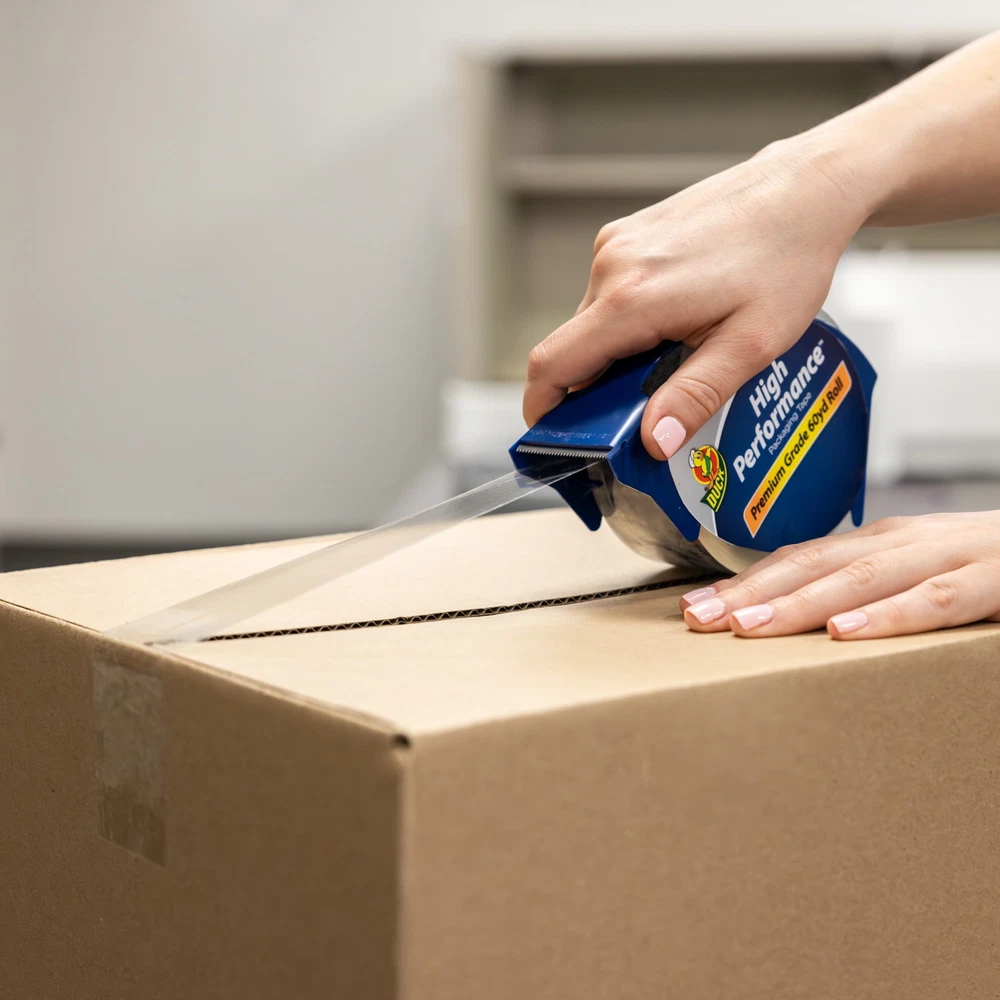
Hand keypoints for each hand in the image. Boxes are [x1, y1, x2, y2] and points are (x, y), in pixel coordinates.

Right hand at [522, 139, 870, 460]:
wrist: (806, 189)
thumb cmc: (787, 257)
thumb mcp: (751, 343)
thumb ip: (695, 395)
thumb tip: (653, 441)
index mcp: (632, 297)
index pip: (552, 364)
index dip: (542, 408)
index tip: (552, 437)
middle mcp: (612, 265)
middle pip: (571, 347)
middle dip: (592, 389)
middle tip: (639, 414)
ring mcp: (618, 244)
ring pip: (591, 322)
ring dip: (615, 354)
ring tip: (674, 361)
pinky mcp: (629, 235)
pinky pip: (609, 294)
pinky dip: (627, 323)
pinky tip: (676, 325)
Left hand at [680, 512, 999, 638]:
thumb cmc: (982, 566)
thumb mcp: (914, 570)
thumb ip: (861, 586)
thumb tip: (795, 618)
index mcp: (880, 541)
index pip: (797, 559)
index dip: (743, 581)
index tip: (692, 608)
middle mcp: (903, 541)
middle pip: (814, 565)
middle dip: (751, 592)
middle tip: (699, 619)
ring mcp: (947, 555)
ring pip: (861, 578)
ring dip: (800, 603)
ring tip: (750, 626)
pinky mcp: (994, 581)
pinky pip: (937, 600)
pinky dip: (888, 616)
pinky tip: (846, 634)